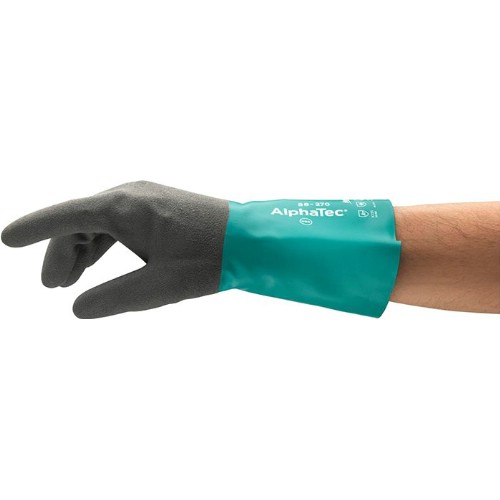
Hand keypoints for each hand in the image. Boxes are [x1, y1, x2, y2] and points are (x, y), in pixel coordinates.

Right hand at [2, 181, 228, 317]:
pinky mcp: (159, 206)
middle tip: (54, 287)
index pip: (66, 216)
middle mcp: (131, 195)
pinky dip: (104, 242)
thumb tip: (78, 308)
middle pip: (80, 222)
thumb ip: (114, 298)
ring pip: (99, 222)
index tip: (7, 239)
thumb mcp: (159, 286)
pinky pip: (119, 222)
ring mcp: (146, 198)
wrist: (251, 240)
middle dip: (62, 253)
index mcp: (125, 207)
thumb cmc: (210, 260)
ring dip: (82, 249)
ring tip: (70, 279)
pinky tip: (99, 261)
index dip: (34, 229)